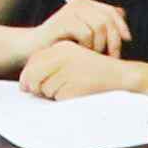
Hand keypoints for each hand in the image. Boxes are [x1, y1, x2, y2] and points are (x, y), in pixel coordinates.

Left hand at [13, 30, 134, 105]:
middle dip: (34, 86)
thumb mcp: (74, 59)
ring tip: (70, 88)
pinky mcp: (73, 85)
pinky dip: (64, 99)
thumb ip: (51, 65)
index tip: (27, 85)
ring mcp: (68, 71)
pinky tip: (77, 93)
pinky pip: (57, 98)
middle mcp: (62, 57)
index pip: (33, 60)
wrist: (120, 76)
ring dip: (53, 94)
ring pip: (45, 89)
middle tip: (38, 92)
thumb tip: (26, 83)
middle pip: (33, 75)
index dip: (27, 75)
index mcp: (62, 48)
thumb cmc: (96, 70)